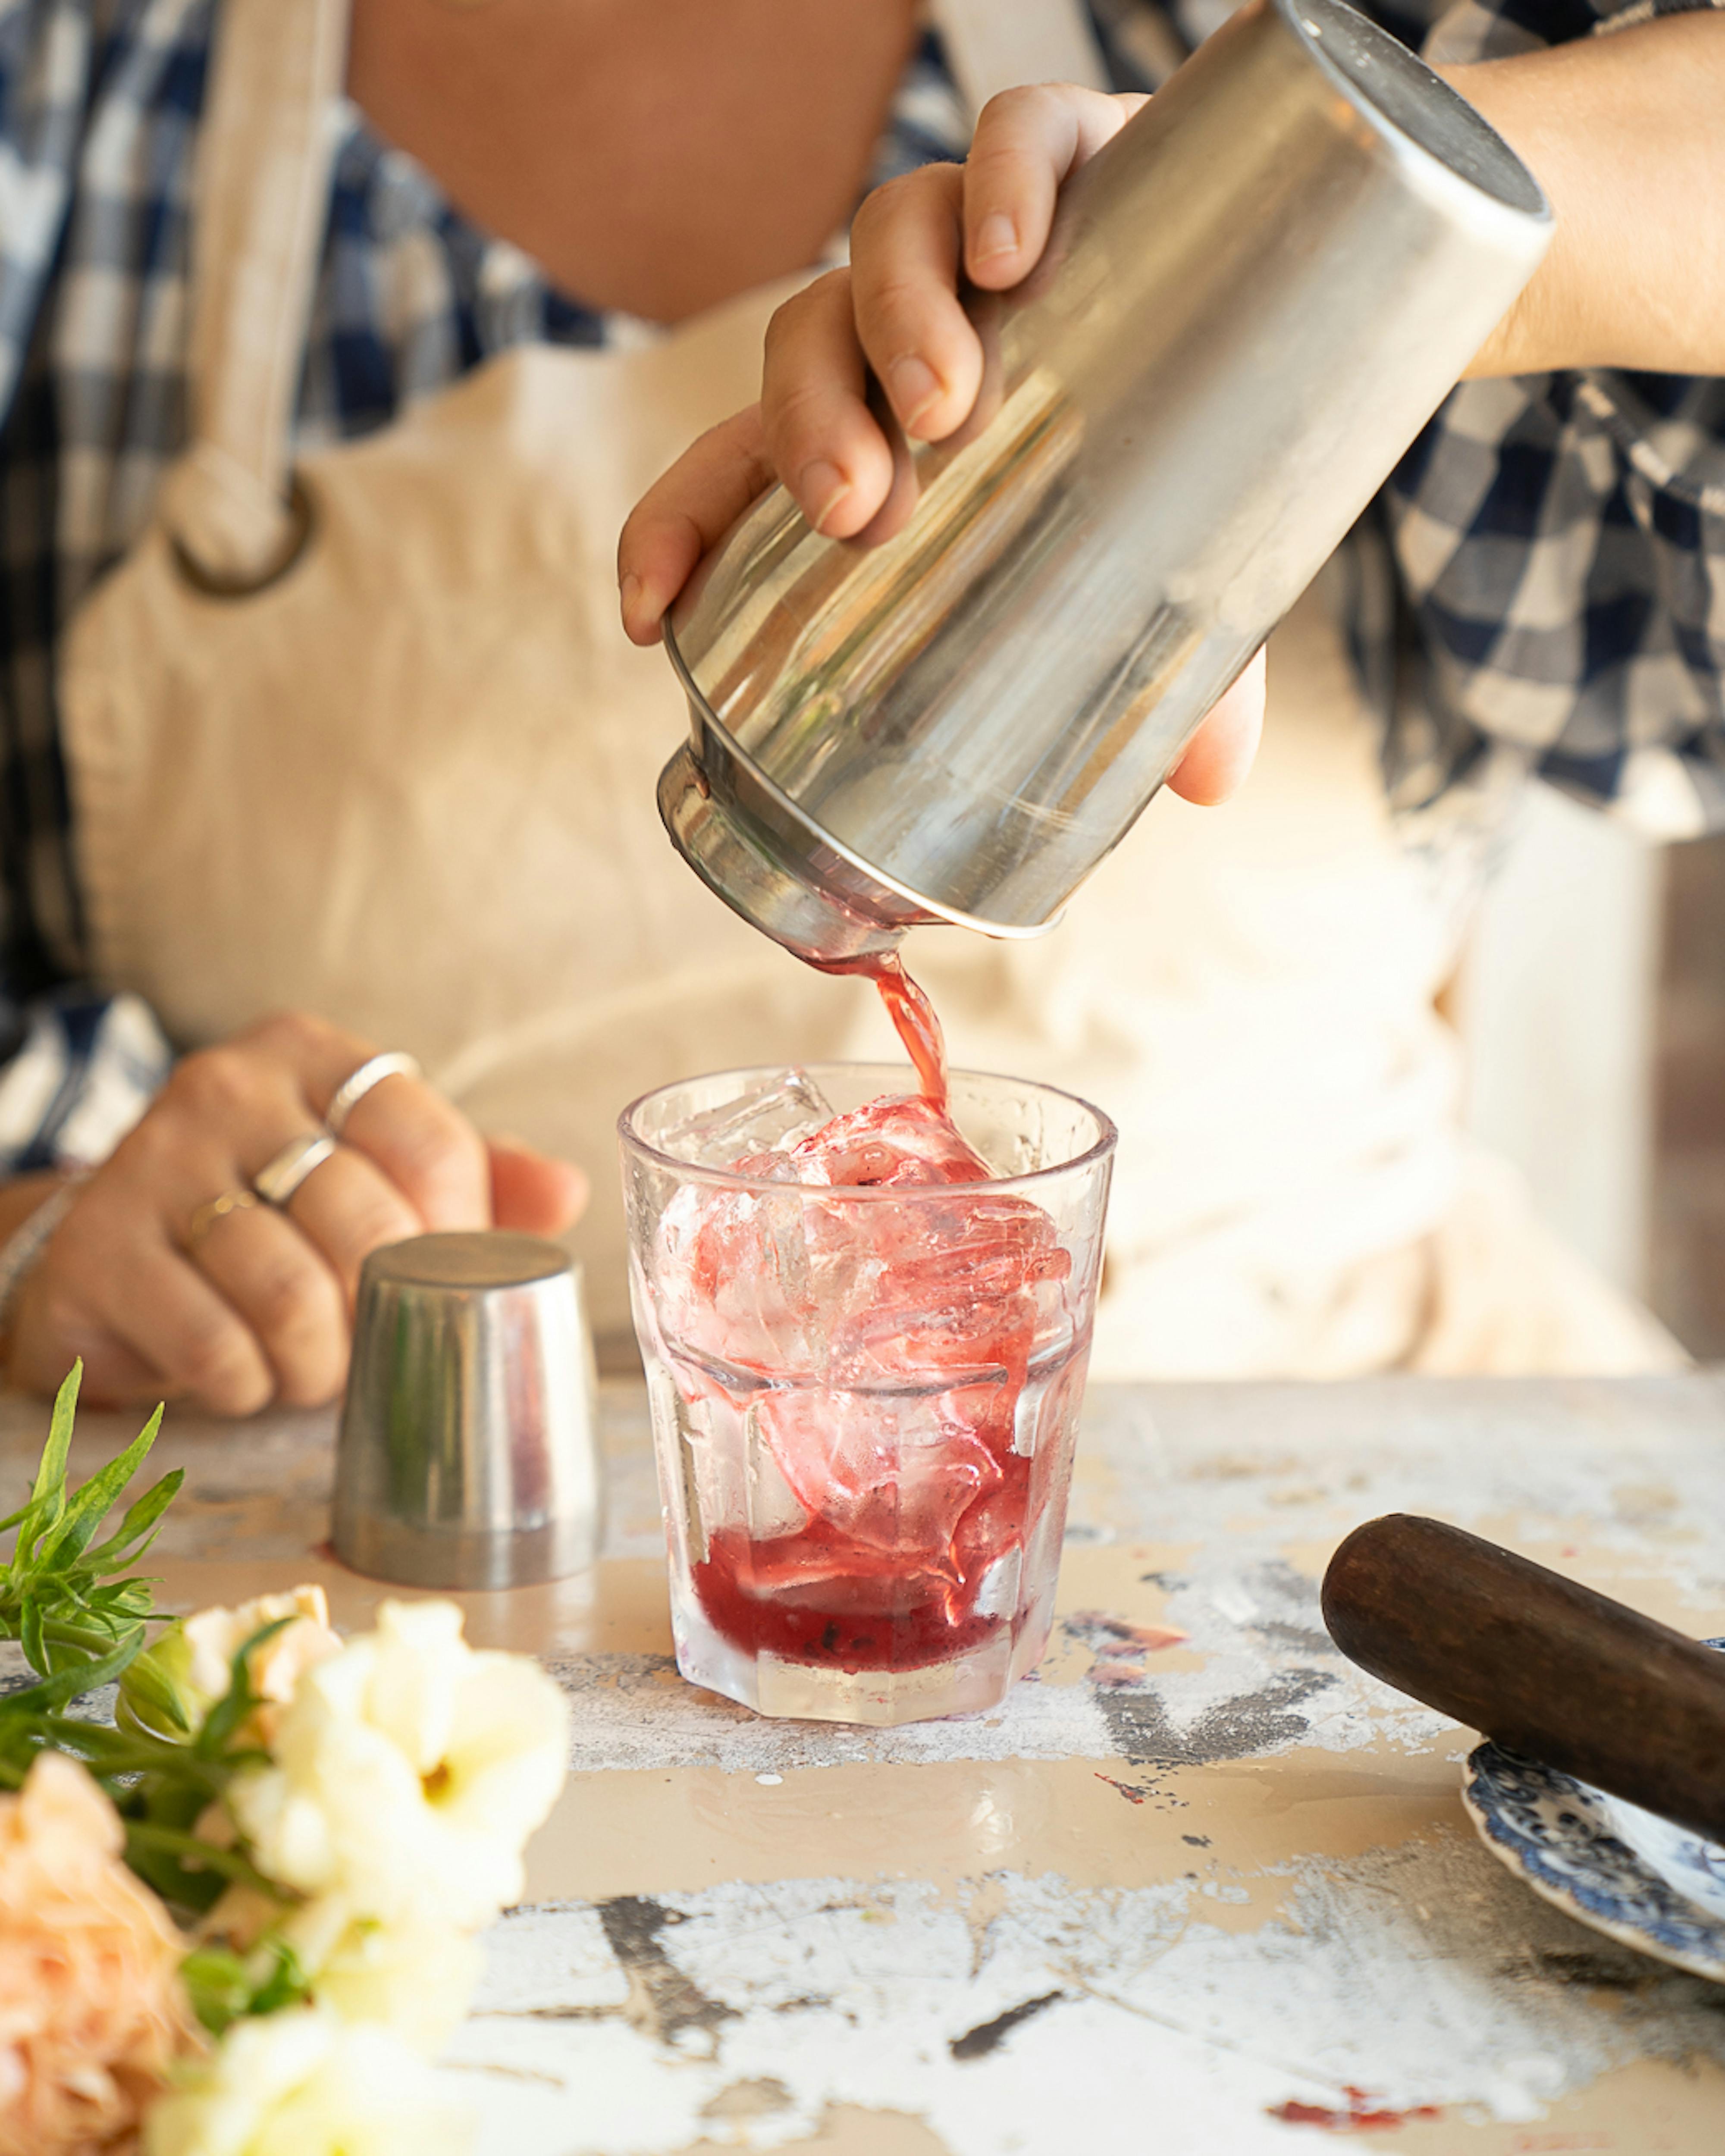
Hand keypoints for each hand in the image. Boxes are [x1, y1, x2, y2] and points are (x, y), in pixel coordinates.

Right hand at [5, 1011, 587, 1415]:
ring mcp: (151, 1162)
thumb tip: (567, 1192)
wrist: (112, 1248)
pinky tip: (247, 1375)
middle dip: (388, 1307)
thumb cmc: (273, 1211)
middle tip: (374, 1339)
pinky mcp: (98, 1251)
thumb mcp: (375, 1173)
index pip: (431, 1140)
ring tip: (313, 1369)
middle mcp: (226, 1088)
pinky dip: (248, 1383)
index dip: (457, 1230)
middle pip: (365, 1218)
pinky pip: (213, 1343)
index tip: (441, 1273)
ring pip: (287, 1289)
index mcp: (311, 1055)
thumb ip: (476, 1177)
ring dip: (318, 1361)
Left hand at [618, 83, 1264, 805]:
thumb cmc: (1183, 460)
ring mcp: (985, 234)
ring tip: (945, 405)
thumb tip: (1211, 790)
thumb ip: (1167, 678)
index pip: (734, 465)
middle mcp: (910, 324)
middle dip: (810, 426)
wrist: (1292, 286)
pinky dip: (1005, 178)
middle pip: (803, 345)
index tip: (646, 615)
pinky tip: (1014, 249)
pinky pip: (1015, 134)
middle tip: (859, 507)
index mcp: (881, 423)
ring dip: (897, 320)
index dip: (674, 529)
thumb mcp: (1161, 584)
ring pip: (887, 237)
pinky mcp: (1079, 149)